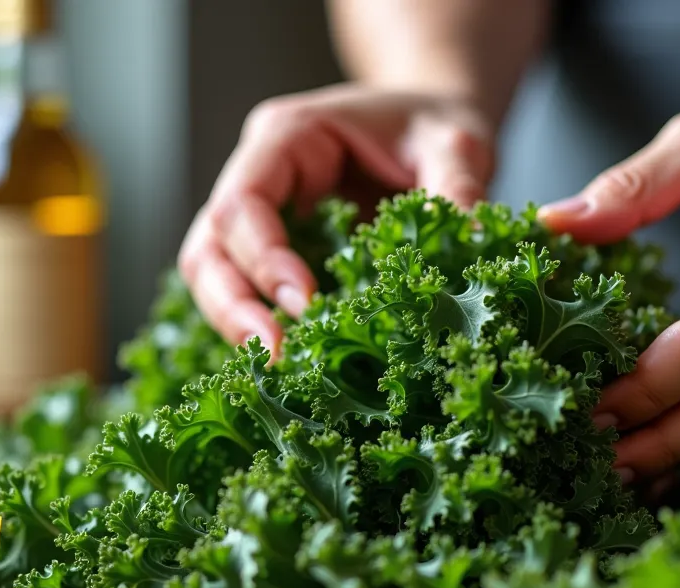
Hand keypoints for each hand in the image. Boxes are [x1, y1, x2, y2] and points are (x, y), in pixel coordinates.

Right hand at [178, 84, 494, 351]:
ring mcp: (260, 219)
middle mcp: (258, 175)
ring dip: (238, 325)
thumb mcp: (456, 143)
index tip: (304, 303)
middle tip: (276, 356)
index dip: (263, 256)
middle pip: (210, 247)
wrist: (433, 133)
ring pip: (214, 277)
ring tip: (280, 369)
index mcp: (287, 137)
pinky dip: (264, 329)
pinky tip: (296, 364)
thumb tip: (469, 240)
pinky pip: (249, 295)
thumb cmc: (434, 127)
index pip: (243, 202)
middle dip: (233, 306)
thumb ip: (458, 185)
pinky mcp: (276, 255)